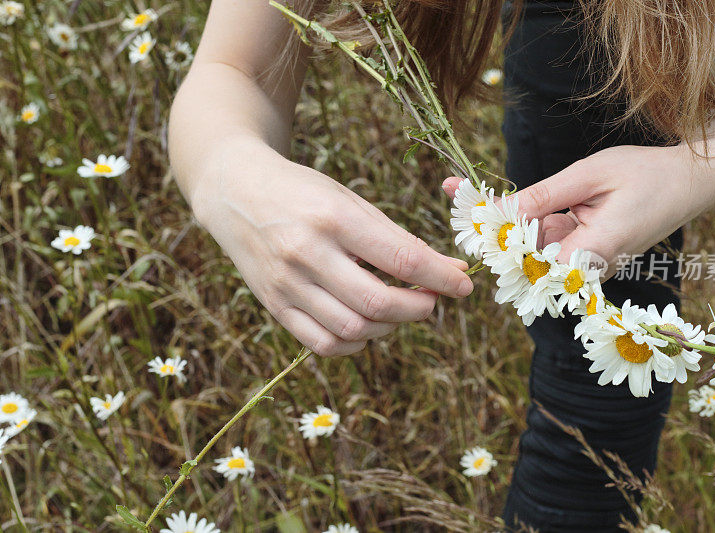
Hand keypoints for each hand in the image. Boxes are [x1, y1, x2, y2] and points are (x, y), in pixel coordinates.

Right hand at [191, 137, 472, 355]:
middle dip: (419, 308)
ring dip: (390, 327)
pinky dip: (356, 342)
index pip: (402, 259)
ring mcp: (287, 284)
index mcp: (333, 218)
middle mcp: (307, 253)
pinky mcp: (274, 306)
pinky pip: (323, 344)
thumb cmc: (303, 193)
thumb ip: (396, 239)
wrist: (235, 192)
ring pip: (353, 329)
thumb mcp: (351, 201)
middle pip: (378, 303)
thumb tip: (449, 271)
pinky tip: (367, 326)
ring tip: (400, 309)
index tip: (464, 285)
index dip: (441, 278)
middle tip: (433, 301)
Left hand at [443, 145, 700, 275]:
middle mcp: (588, 266)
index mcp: (593, 251)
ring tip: (459, 190)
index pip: (531, 258)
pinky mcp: (586, 254)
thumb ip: (544, 197)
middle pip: (526, 256)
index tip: (462, 212)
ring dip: (503, 223)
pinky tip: (495, 202)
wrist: (689, 183)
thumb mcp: (589, 175)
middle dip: (489, 227)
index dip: (494, 239)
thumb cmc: (646, 174)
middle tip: (450, 191)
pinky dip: (527, 221)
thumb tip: (499, 213)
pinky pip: (549, 241)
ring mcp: (587, 263)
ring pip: (533, 248)